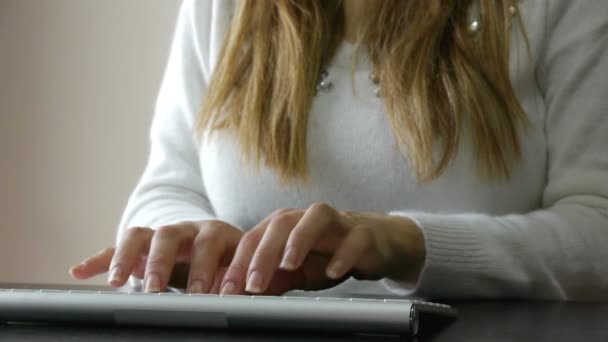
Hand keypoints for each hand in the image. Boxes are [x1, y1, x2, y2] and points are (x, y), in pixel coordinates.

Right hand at [70, 220, 242, 292]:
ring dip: (126, 257)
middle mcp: (187, 229)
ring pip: (140, 236)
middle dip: (161, 262)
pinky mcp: (144, 247)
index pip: (209, 242)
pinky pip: (118, 248)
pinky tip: (78, 272)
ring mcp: (163, 235)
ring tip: (115, 280)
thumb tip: (244, 300)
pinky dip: (99, 259)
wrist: (226, 246)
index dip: (206, 267)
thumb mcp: (242, 271)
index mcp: (215, 233)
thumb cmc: (235, 263)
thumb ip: (240, 282)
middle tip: (156, 288)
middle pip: (170, 234)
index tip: (205, 293)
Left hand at [219, 203, 425, 294]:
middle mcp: (306, 217)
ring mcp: (337, 222)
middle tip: (252, 284)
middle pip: (280, 223)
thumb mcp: (295, 271)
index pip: (255, 238)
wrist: (373, 244)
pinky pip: (354, 239)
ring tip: (289, 266)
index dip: (239, 264)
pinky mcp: (363, 233)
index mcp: (285, 225)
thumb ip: (271, 279)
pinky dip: (343, 254)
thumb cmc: (328, 253)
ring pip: (316, 217)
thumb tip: (240, 295)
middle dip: (263, 254)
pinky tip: (333, 272)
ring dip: (300, 239)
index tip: (228, 291)